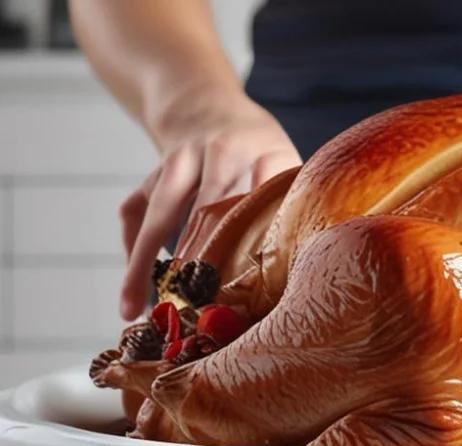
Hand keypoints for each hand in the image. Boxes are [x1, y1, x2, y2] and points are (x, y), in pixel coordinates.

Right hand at [118, 92, 300, 319]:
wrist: (202, 104)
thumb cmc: (256, 146)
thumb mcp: (285, 158)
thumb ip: (297, 197)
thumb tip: (311, 254)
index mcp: (260, 150)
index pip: (262, 191)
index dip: (257, 228)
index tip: (252, 267)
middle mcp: (215, 154)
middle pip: (204, 209)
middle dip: (199, 258)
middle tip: (196, 305)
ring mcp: (176, 164)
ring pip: (157, 214)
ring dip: (143, 263)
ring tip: (132, 309)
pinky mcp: (148, 178)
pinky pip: (134, 215)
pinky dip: (133, 252)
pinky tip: (134, 292)